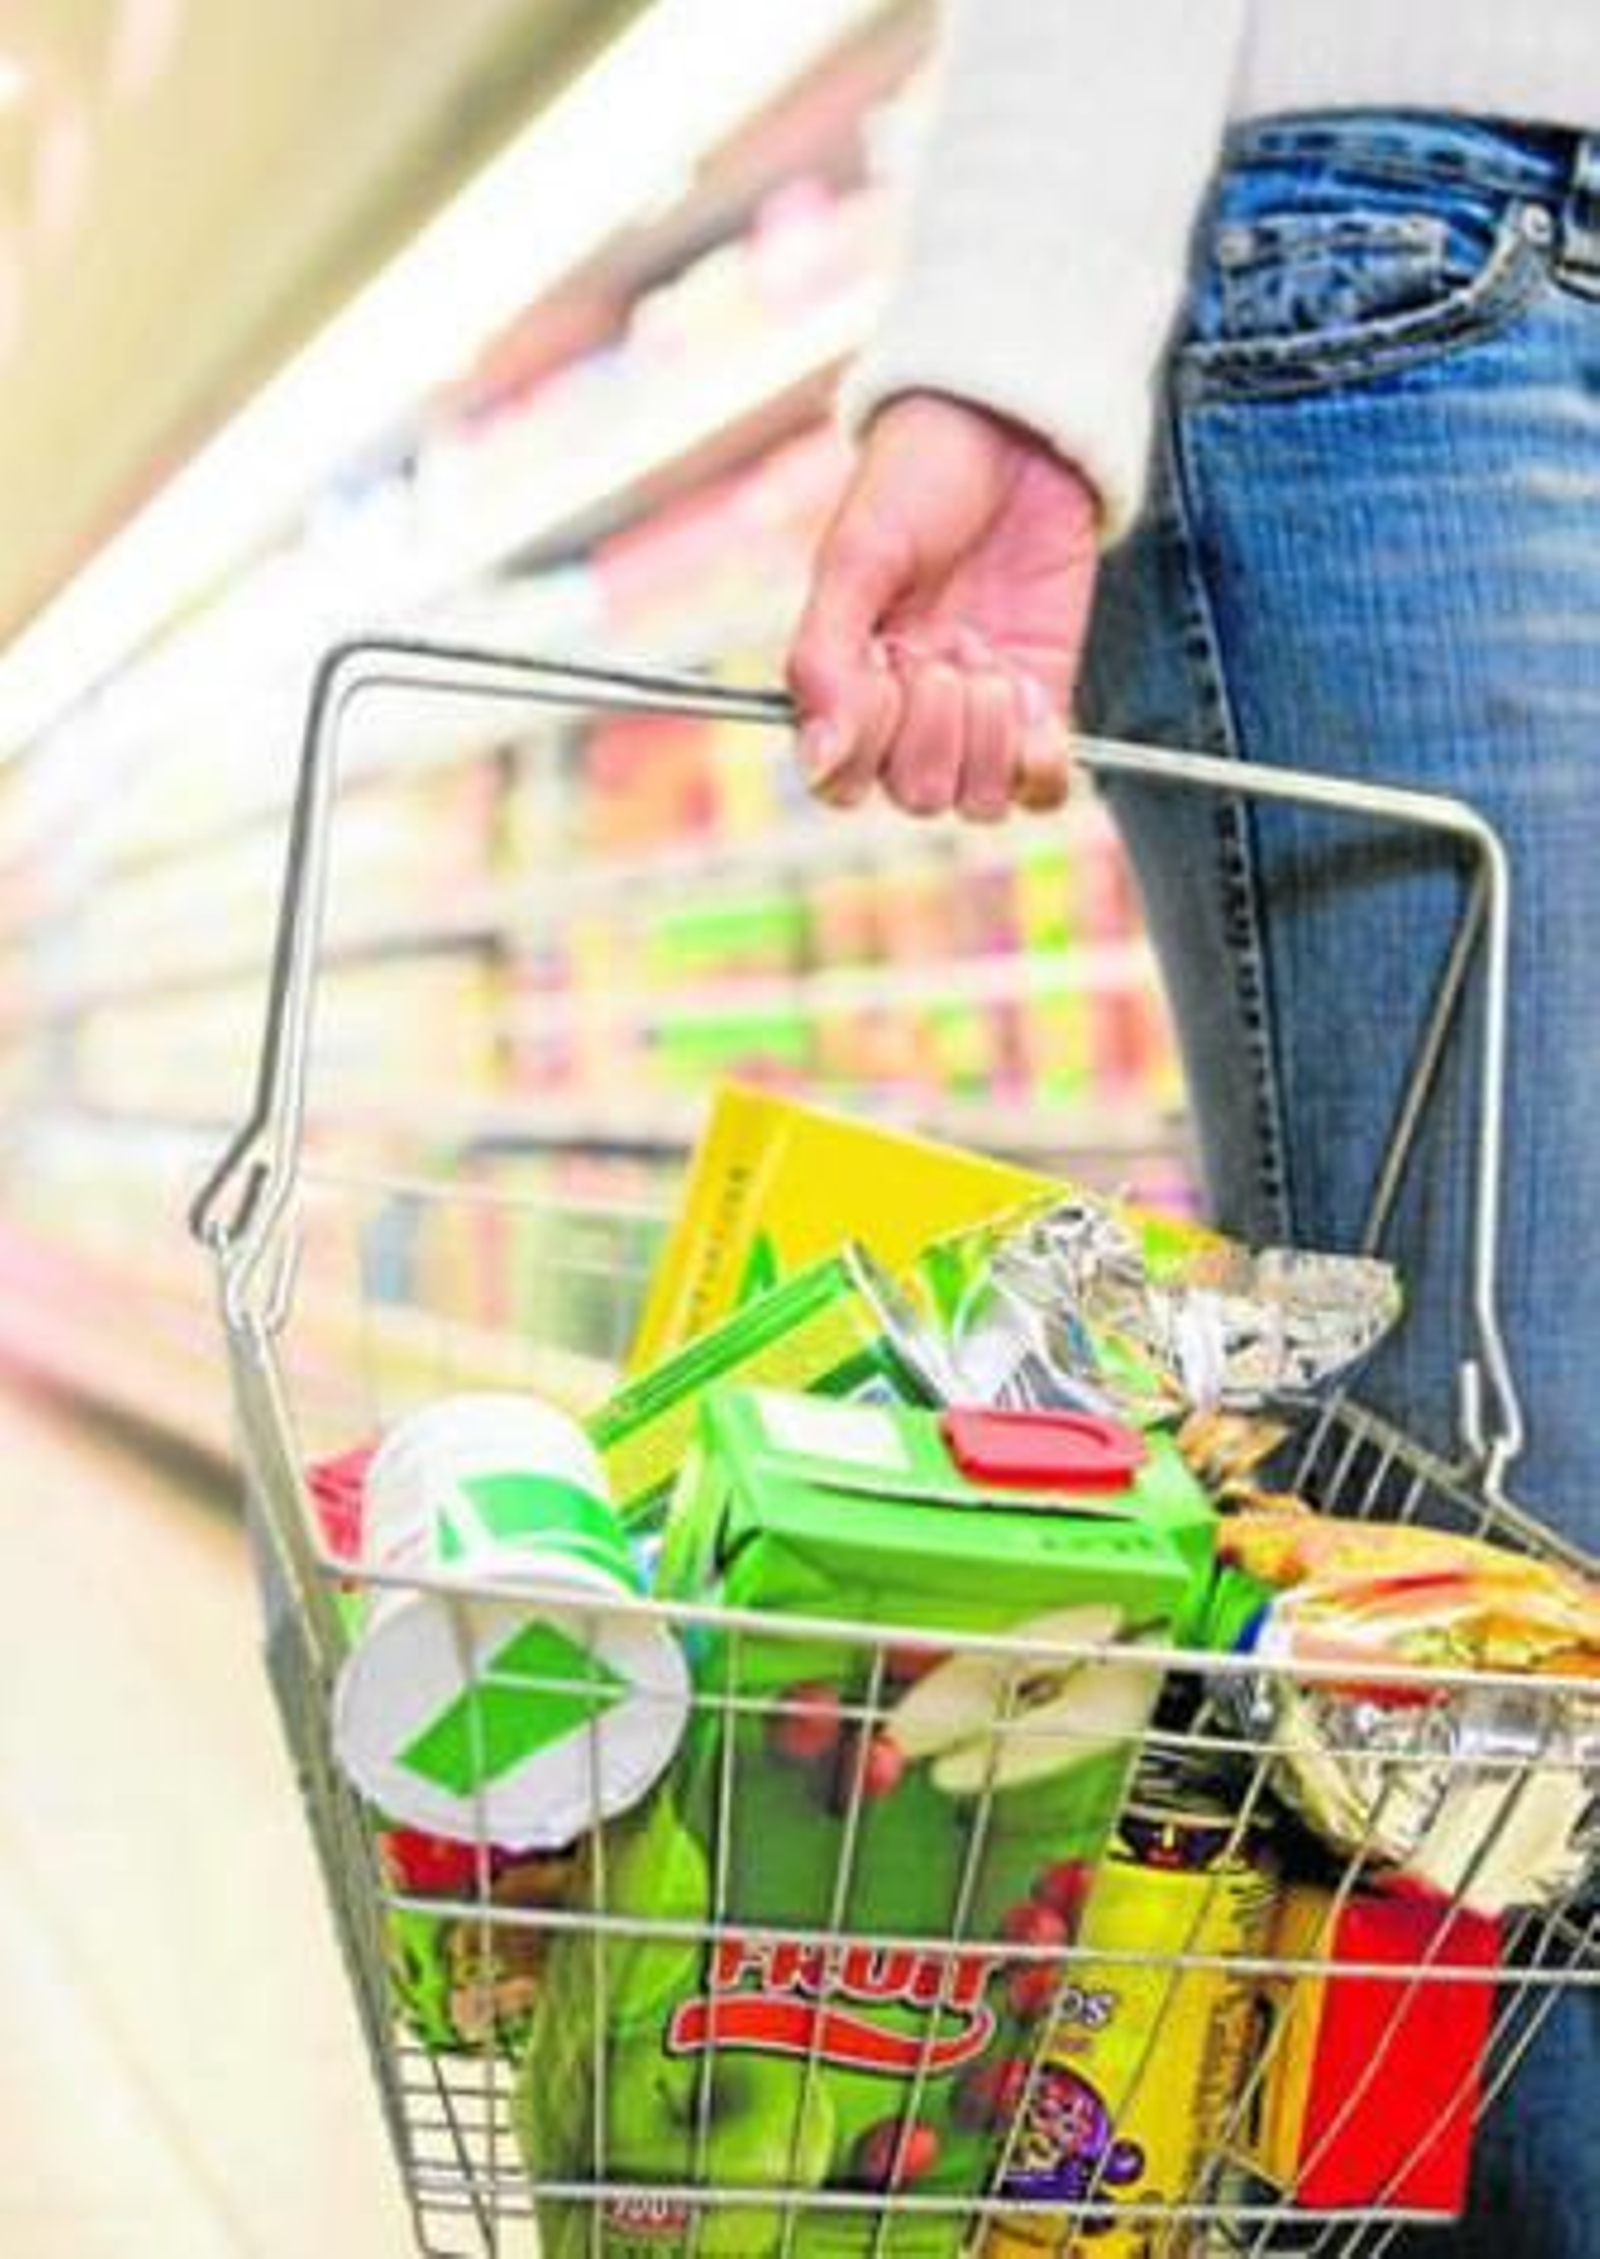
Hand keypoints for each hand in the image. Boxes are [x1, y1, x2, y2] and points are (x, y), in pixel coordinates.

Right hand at [787, 393, 1099, 819]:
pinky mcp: (1044, 705)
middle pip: (916, 795)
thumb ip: (824, 659)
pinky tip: (1033, 705)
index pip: (841, 782)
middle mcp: (907, 716)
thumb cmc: (920, 481)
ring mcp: (978, 717)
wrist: (1013, 430)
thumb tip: (820, 758)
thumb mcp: (857, 558)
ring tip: (989, 662)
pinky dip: (1041, 764)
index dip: (869, 742)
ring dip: (988, 740)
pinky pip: (1040, 789)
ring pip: (976, 802)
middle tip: (947, 645)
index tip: (887, 663)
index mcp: (846, 685)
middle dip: (935, 727)